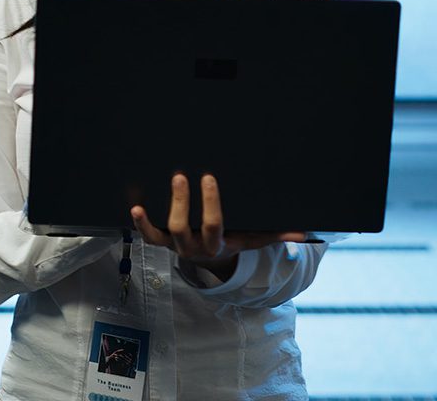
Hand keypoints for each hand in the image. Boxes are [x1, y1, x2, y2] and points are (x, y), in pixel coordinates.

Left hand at [131, 173, 305, 281]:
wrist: (213, 260)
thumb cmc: (235, 239)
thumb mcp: (255, 238)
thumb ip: (276, 234)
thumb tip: (302, 234)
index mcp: (217, 244)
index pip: (213, 225)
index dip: (209, 204)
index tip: (209, 178)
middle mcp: (193, 246)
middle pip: (183, 228)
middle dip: (181, 203)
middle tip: (180, 176)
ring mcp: (176, 245)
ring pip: (161, 235)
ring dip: (152, 218)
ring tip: (145, 198)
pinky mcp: (163, 241)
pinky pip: (148, 236)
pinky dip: (140, 224)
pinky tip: (134, 206)